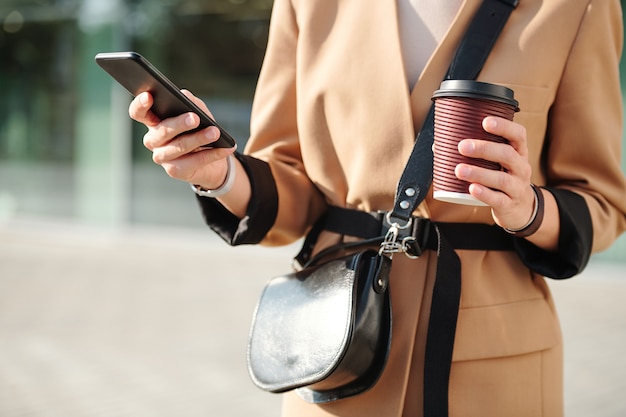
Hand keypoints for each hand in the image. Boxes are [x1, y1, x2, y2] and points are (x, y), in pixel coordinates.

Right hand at [128, 90, 235, 188]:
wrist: (212, 157)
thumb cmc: (199, 129)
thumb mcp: (197, 112)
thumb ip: (190, 102)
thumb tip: (185, 97)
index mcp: (153, 121)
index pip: (139, 112)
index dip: (140, 105)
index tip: (149, 96)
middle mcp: (153, 140)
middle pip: (162, 131)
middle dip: (179, 124)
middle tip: (195, 117)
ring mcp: (162, 157)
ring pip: (179, 146)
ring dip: (199, 138)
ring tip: (215, 132)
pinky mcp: (175, 171)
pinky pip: (195, 161)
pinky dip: (212, 154)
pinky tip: (226, 148)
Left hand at [454, 116, 535, 230]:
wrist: (520, 208)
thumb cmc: (502, 178)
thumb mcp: (498, 163)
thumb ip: (475, 153)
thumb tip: (439, 146)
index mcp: (518, 152)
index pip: (518, 135)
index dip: (504, 126)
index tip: (485, 121)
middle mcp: (521, 168)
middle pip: (507, 155)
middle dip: (484, 149)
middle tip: (462, 146)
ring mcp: (517, 187)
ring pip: (501, 179)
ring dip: (479, 173)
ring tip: (459, 170)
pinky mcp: (509, 205)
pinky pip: (498, 199)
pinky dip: (484, 194)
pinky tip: (471, 189)